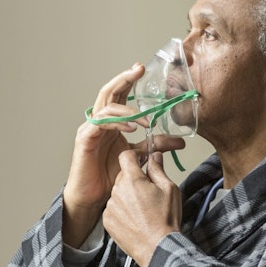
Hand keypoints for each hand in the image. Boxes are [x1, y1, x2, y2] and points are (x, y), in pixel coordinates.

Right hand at [62, 65, 183, 246]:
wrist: (94, 197)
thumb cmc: (110, 176)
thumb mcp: (138, 156)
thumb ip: (156, 145)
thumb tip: (180, 140)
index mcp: (111, 122)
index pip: (120, 95)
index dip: (129, 80)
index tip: (143, 69)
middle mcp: (99, 121)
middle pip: (109, 92)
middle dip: (124, 79)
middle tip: (139, 70)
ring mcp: (90, 128)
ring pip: (106, 106)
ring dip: (128, 110)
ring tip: (146, 120)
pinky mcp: (85, 139)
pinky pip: (100, 123)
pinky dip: (117, 123)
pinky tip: (131, 128)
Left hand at [103, 151, 182, 266]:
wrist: (157, 247)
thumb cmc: (166, 220)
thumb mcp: (169, 189)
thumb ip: (158, 169)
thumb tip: (155, 156)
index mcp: (133, 180)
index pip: (126, 156)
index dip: (134, 156)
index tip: (140, 160)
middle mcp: (118, 191)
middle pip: (123, 176)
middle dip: (134, 179)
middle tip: (148, 192)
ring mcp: (110, 206)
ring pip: (118, 192)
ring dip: (127, 196)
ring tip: (142, 210)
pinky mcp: (107, 220)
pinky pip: (113, 208)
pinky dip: (121, 210)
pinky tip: (134, 219)